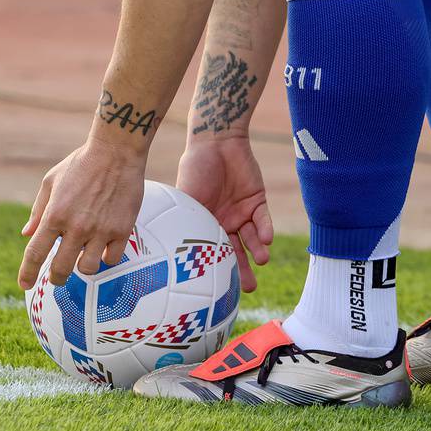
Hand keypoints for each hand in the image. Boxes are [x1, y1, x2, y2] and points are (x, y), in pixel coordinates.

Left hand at [18, 139, 145, 288]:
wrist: (117, 151)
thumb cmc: (81, 163)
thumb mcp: (51, 181)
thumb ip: (38, 210)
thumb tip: (26, 234)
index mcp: (54, 214)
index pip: (35, 253)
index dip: (27, 273)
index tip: (24, 285)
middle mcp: (76, 226)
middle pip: (61, 269)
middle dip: (57, 277)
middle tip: (58, 276)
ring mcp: (100, 230)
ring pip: (88, 268)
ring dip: (83, 267)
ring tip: (83, 257)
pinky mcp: (122, 229)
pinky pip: (112, 258)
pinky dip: (106, 257)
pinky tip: (104, 248)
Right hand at [176, 136, 272, 292]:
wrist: (215, 141)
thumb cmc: (195, 168)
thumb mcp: (185, 197)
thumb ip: (183, 221)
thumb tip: (165, 248)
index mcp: (206, 225)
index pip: (213, 253)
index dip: (217, 271)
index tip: (219, 289)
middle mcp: (225, 223)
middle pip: (235, 252)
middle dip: (242, 271)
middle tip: (249, 288)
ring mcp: (242, 213)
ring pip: (252, 239)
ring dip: (257, 250)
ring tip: (262, 260)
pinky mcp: (257, 201)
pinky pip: (263, 220)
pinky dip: (265, 229)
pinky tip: (266, 239)